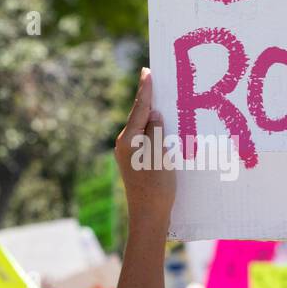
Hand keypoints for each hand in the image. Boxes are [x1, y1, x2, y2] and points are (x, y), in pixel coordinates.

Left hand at [114, 68, 175, 227]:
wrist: (148, 216)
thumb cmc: (156, 186)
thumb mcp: (159, 154)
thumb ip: (155, 130)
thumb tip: (153, 113)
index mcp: (128, 140)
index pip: (139, 108)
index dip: (146, 90)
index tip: (147, 71)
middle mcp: (124, 144)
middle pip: (138, 116)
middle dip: (148, 100)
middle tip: (155, 79)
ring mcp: (128, 154)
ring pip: (142, 128)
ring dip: (152, 116)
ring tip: (161, 100)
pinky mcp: (135, 162)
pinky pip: (145, 139)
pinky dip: (154, 131)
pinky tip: (162, 127)